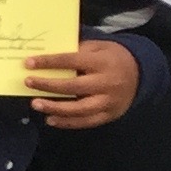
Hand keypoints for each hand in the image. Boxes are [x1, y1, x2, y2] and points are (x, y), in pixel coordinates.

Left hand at [27, 39, 143, 129]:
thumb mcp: (98, 47)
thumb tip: (47, 57)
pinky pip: (86, 122)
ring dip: (55, 108)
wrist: (141, 73)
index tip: (28, 63)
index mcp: (102, 62)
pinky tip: (51, 119)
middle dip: (48, 85)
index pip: (71, 61)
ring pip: (79, 109)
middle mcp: (107, 83)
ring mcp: (109, 101)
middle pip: (74, 87)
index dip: (49, 62)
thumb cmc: (112, 57)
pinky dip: (67, 122)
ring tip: (35, 104)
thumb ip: (76, 51)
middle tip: (28, 82)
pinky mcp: (110, 115)